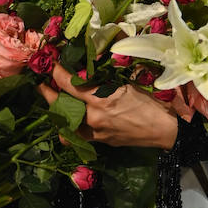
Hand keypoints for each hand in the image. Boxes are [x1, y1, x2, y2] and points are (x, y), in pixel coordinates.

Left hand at [39, 64, 177, 148]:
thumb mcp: (128, 84)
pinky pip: (80, 136)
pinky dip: (73, 128)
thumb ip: (105, 81)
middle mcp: (94, 117)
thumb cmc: (151, 102)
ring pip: (67, 124)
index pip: (70, 84)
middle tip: (42, 85)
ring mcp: (96, 132)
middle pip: (62, 105)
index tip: (49, 65)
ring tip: (57, 104)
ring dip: (60, 114)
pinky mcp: (101, 142)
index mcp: (102, 99)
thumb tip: (91, 71)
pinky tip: (75, 120)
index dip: (56, 73)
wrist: (165, 130)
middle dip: (49, 94)